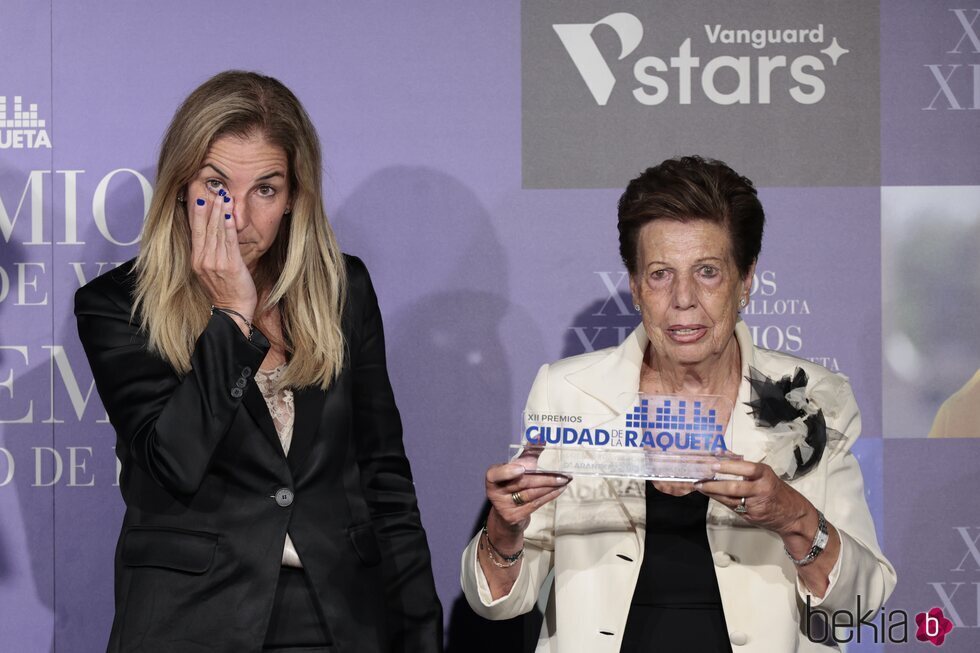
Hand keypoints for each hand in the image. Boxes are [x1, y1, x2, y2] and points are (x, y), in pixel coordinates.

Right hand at [189, 191, 256, 321]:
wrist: (233, 311)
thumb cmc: (226, 290)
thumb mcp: (212, 270)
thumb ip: (210, 252)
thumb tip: (213, 232)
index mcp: (196, 259)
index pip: (194, 230)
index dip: (195, 211)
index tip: (196, 193)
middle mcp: (202, 259)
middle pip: (203, 227)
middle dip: (206, 205)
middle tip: (209, 187)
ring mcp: (214, 263)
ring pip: (216, 231)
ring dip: (219, 211)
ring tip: (222, 195)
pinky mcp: (229, 266)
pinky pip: (228, 242)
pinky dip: (229, 226)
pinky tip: (229, 213)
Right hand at [484, 447, 569, 545]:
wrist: (506, 513)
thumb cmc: (513, 484)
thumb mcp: (518, 466)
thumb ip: (528, 451)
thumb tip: (540, 436)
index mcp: (492, 477)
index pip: (495, 474)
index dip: (507, 471)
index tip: (522, 468)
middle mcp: (495, 492)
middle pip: (522, 483)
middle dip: (544, 478)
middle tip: (562, 475)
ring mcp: (504, 506)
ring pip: (530, 494)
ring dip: (550, 487)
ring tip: (564, 481)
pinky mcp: (514, 517)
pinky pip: (535, 504)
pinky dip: (549, 496)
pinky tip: (559, 490)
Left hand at [694, 459, 810, 536]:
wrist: (793, 515)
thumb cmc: (775, 490)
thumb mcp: (764, 475)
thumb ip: (743, 467)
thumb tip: (721, 454)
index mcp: (765, 474)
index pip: (747, 468)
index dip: (729, 466)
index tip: (713, 465)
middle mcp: (762, 488)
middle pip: (735, 487)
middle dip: (714, 485)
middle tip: (699, 481)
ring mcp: (757, 504)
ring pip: (730, 499)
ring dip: (713, 493)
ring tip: (700, 487)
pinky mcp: (752, 516)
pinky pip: (733, 507)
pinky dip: (721, 501)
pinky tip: (711, 496)